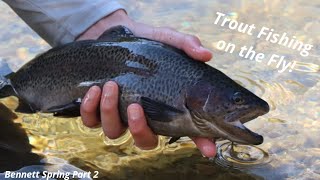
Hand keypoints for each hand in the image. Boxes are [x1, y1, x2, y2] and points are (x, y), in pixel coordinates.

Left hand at [78, 10, 215, 156]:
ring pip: (114, 132)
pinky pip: (91, 121)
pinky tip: (95, 90)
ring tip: (111, 86)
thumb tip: (206, 55)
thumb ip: (186, 45)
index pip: (186, 129)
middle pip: (144, 141)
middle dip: (139, 128)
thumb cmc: (145, 43)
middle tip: (136, 105)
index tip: (209, 149)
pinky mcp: (96, 109)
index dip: (200, 142)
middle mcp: (142, 116)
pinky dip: (90, 109)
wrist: (114, 35)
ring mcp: (118, 115)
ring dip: (111, 112)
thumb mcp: (167, 39)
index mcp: (163, 106)